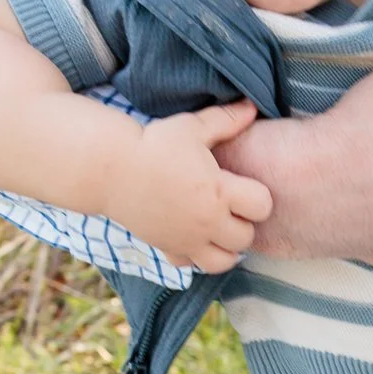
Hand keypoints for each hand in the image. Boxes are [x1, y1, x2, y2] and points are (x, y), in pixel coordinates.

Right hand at [111, 101, 273, 273]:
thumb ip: (226, 120)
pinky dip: (197, 256)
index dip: (258, 198)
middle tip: (231, 207)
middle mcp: (206, 221)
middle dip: (243, 223)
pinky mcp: (167, 247)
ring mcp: (186, 238)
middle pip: (246, 237)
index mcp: (218, 191)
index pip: (261, 206)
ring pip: (223, 262)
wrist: (111, 169)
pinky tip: (194, 237)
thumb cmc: (153, 144)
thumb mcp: (191, 127)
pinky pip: (191, 265)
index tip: (243, 187)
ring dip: (226, 247)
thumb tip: (253, 107)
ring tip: (219, 229)